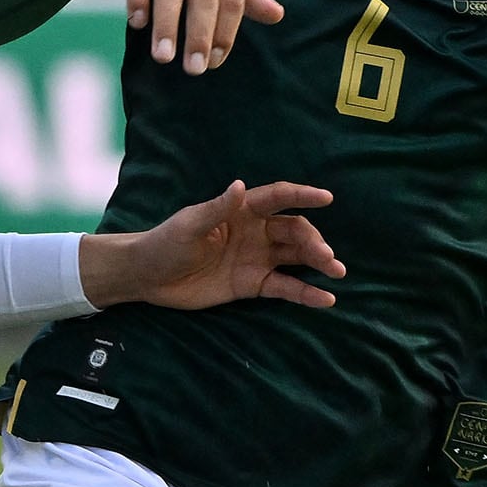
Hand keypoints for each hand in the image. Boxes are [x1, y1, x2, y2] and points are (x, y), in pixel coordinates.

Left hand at [81, 179, 340, 311]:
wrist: (149, 277)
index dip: (302, 195)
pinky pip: (284, 287)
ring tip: (337, 273)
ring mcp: (256, 258)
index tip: (326, 198)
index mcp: (241, 210)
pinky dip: (305, 293)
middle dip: (313, 241)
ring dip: (318, 263)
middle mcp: (255, 232)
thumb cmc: (166, 243)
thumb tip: (240, 186)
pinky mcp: (252, 285)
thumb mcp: (190, 225)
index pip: (278, 198)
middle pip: (294, 231)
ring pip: (295, 258)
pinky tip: (325, 299)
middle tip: (327, 257)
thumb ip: (217, 209)